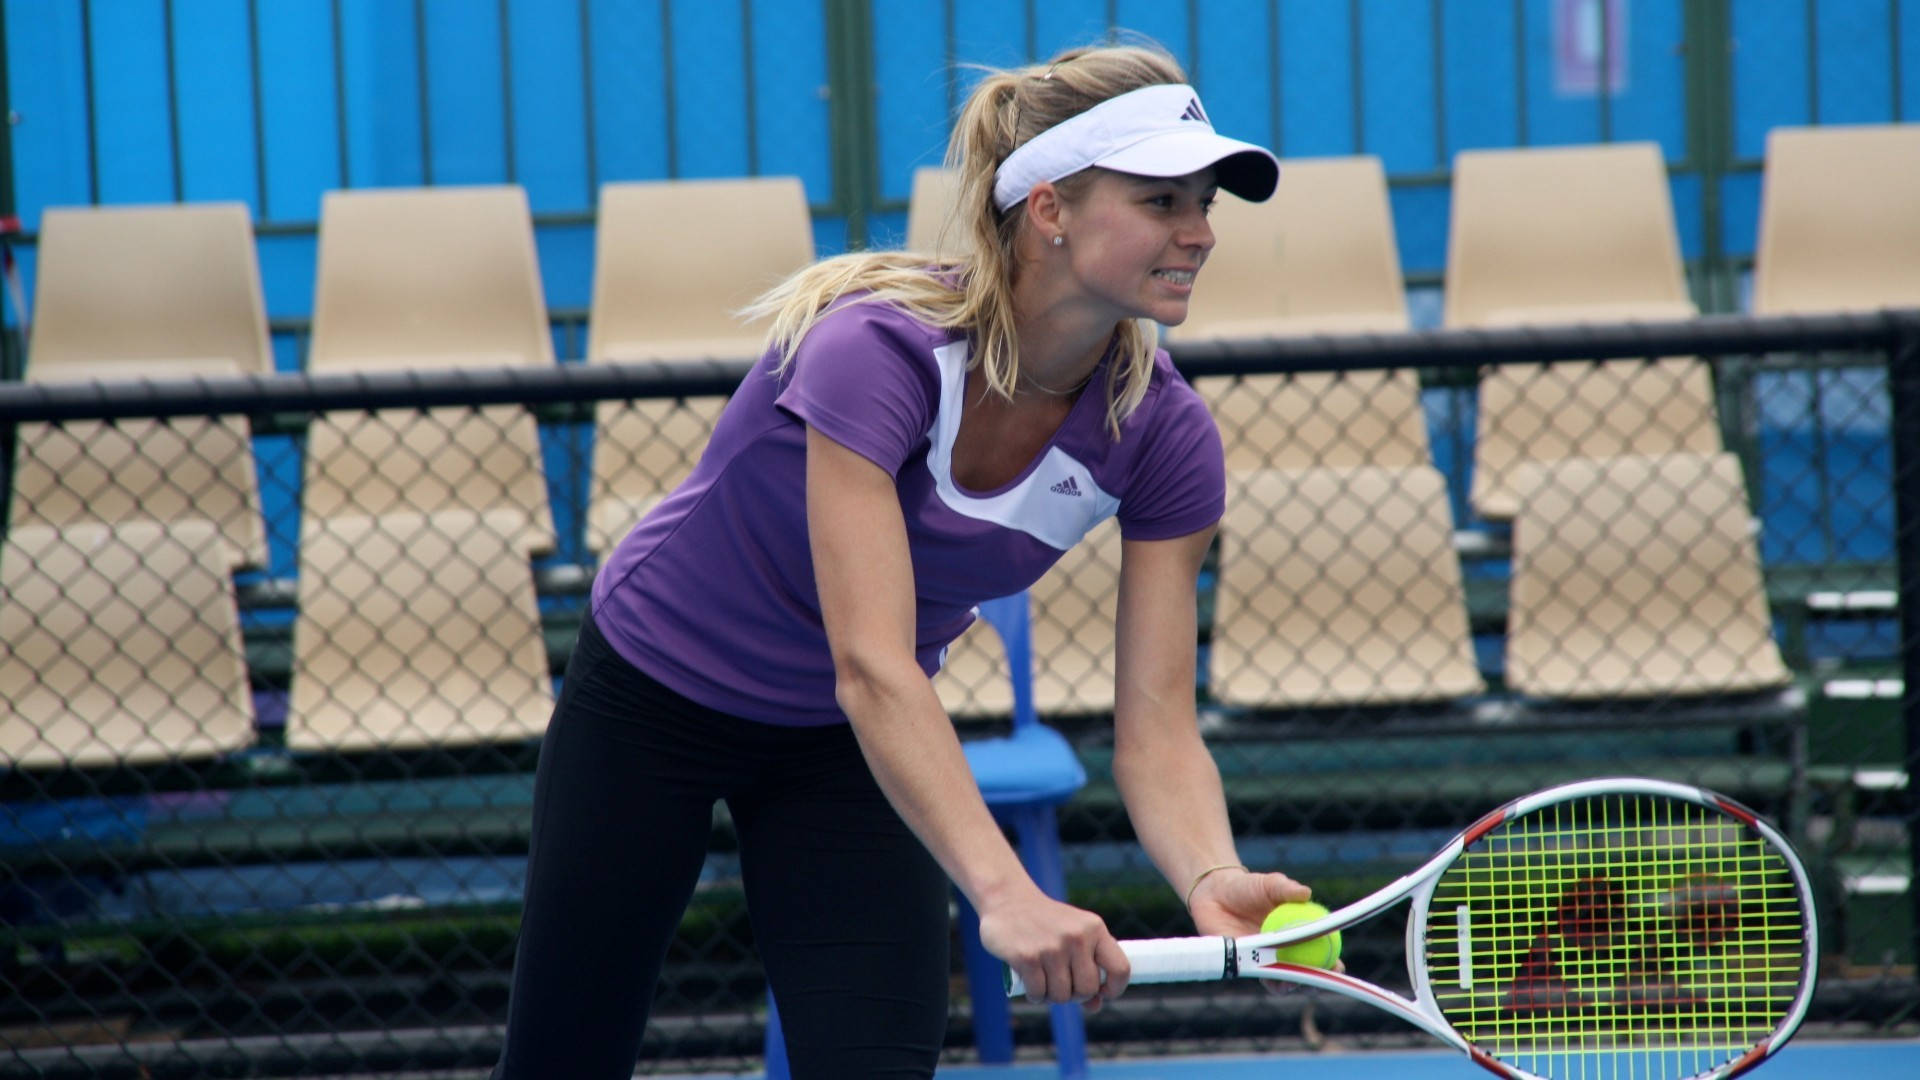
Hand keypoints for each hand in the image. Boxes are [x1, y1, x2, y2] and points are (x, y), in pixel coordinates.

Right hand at [978, 889, 1130, 1013]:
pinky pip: (1038, 993)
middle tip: (1061, 984)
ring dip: (1051, 996)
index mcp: (1094, 928)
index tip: (1102, 994)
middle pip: (1087, 989)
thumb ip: (1088, 966)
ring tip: (1043, 981)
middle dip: (1074, 994)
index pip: (1120, 968)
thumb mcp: (1074, 934)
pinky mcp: (1027, 957)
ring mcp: (1052, 948)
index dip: (1114, 988)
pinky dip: (1035, 995)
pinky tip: (1031, 984)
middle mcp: (1076, 937)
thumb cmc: (1045, 922)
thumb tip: (1095, 1006)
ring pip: (1061, 996)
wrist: (1008, 898)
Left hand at [1186, 868, 1340, 989]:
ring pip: (1285, 978)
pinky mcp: (1247, 963)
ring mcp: (1266, 957)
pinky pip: (1261, 977)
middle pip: (1307, 970)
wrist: (1215, 893)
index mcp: (1297, 930)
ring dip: (1292, 983)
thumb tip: (1305, 893)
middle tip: (1317, 978)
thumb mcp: (1269, 884)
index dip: (1332, 960)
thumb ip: (1285, 888)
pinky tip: (1273, 979)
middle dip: (1317, 979)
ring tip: (1293, 981)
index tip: (1337, 965)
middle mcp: (1285, 948)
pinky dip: (1270, 980)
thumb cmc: (1247, 887)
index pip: (1321, 949)